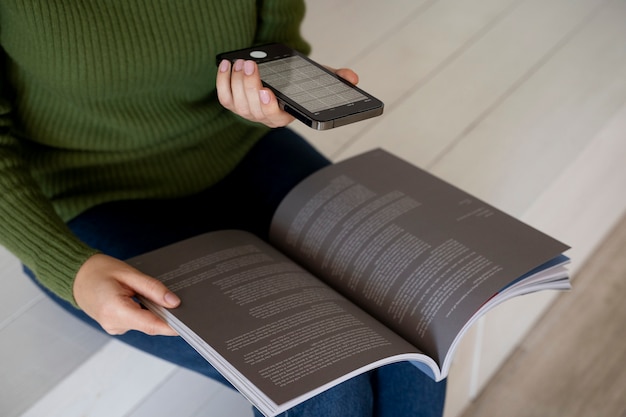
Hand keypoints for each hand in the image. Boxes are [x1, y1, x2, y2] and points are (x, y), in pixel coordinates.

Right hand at [73, 254, 180, 335]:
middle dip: (168, 316)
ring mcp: (114, 327)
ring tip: (164, 297)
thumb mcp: (129, 274)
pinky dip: (147, 313)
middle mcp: (113, 323)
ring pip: (145, 324)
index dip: (172, 325)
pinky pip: (138, 322)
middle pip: (150, 325)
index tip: (189, 323)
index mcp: (115, 310)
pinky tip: (150, 301)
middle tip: (185, 305)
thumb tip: (174, 302)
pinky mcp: (116, 325)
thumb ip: (152, 288)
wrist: (76, 276)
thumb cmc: (99, 271)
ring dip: (157, 313)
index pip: (151, 324)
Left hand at [216, 59, 358, 127]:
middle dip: (250, 85)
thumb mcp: (317, 80)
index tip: (267, 92)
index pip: (276, 117)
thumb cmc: (297, 83)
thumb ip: (335, 78)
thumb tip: (352, 78)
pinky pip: (225, 98)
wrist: (278, 80)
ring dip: (237, 82)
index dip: (270, 107)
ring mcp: (249, 113)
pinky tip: (227, 65)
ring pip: (238, 104)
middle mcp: (265, 118)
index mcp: (285, 115)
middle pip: (254, 109)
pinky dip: (223, 82)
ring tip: (241, 63)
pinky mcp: (234, 104)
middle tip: (250, 65)